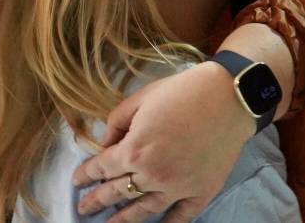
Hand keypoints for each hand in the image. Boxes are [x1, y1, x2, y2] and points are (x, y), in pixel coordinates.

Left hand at [72, 61, 254, 222]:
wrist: (227, 98)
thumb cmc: (181, 93)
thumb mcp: (139, 100)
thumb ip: (116, 123)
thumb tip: (106, 143)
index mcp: (134, 150)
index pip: (102, 168)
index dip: (86, 175)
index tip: (76, 181)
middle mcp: (153, 175)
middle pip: (117, 193)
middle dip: (97, 201)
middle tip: (83, 208)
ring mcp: (178, 188)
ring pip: (144, 210)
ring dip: (124, 219)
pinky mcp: (201, 193)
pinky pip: (180, 216)